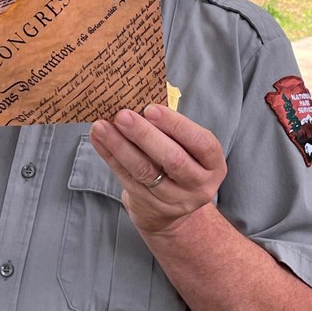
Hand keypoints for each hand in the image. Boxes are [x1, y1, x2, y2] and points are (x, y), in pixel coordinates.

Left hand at [89, 104, 226, 235]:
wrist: (171, 211)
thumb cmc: (179, 161)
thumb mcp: (187, 147)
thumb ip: (171, 127)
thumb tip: (139, 99)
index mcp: (213, 164)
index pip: (202, 143)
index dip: (177, 125)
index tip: (151, 108)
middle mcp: (198, 184)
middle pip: (172, 159)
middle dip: (144, 135)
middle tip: (122, 115)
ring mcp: (173, 200)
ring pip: (144, 171)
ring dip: (120, 145)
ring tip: (101, 126)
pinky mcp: (148, 205)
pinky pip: (126, 177)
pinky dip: (110, 156)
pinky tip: (98, 139)